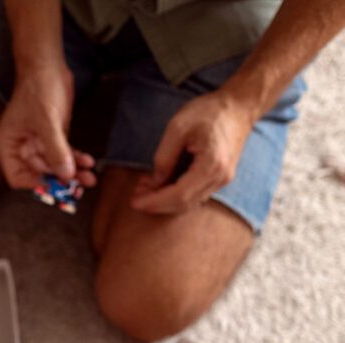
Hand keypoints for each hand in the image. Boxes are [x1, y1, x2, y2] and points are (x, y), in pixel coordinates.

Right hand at [0, 67, 96, 188]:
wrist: (47, 67)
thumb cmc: (38, 90)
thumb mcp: (47, 122)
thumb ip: (55, 150)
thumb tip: (66, 176)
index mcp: (8, 147)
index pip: (17, 178)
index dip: (36, 184)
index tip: (55, 187)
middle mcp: (21, 149)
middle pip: (39, 175)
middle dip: (60, 180)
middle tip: (79, 186)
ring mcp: (38, 144)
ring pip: (55, 167)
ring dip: (72, 173)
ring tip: (90, 178)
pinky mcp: (53, 138)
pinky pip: (64, 155)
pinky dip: (76, 160)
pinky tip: (89, 162)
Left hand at [131, 91, 253, 213]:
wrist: (238, 107)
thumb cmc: (208, 112)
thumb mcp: (177, 127)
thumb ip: (164, 156)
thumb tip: (154, 182)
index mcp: (211, 165)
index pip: (179, 195)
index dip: (154, 201)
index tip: (134, 201)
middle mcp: (220, 177)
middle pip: (184, 204)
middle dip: (156, 204)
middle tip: (135, 196)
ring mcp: (222, 180)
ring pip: (189, 203)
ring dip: (165, 201)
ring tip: (144, 189)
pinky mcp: (219, 178)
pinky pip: (195, 195)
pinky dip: (176, 195)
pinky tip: (160, 186)